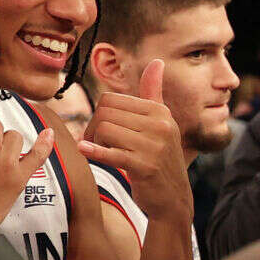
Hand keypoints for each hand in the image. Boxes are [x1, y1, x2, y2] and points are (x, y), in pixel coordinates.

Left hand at [77, 61, 192, 221]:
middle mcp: (160, 125)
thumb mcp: (162, 123)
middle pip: (105, 113)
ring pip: (104, 130)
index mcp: (160, 111)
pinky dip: (94, 152)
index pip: (111, 100)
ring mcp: (154, 146)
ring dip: (93, 143)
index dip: (98, 114)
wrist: (173, 198)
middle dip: (92, 128)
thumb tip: (157, 62)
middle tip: (95, 144)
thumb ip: (154, 93)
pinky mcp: (145, 166)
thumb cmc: (161, 158)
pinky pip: (110, 152)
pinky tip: (86, 152)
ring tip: (99, 152)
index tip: (101, 131)